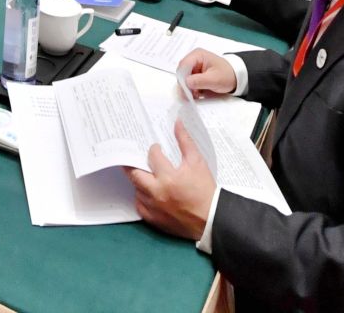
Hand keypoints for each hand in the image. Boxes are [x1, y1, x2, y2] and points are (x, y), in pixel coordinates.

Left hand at [126, 122, 216, 240]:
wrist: (210, 219)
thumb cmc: (205, 191)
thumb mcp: (197, 162)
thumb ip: (185, 141)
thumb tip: (177, 123)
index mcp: (168, 177)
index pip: (152, 156)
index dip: (153, 149)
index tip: (156, 148)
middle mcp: (157, 193)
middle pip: (134, 174)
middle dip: (133, 163)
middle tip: (134, 157)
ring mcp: (154, 207)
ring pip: (136, 189)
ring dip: (139, 180)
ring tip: (144, 174)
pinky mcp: (154, 220)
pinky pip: (139, 206)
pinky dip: (141, 197)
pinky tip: (147, 192)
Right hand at [175, 48, 238, 97]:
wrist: (237, 78)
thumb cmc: (227, 75)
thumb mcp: (214, 79)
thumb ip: (199, 81)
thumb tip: (186, 83)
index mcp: (198, 55)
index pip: (183, 65)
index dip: (182, 78)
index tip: (185, 91)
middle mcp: (194, 59)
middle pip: (182, 72)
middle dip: (185, 85)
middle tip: (190, 96)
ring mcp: (195, 67)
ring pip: (184, 79)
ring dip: (188, 88)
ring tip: (195, 96)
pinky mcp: (196, 74)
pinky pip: (189, 82)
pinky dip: (191, 89)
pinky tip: (197, 95)